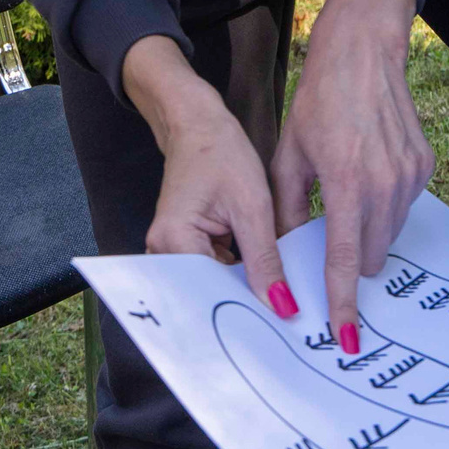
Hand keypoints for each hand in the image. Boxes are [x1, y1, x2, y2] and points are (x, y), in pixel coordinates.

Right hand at [123, 35, 295, 316]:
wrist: (198, 125)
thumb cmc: (221, 153)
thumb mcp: (252, 205)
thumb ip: (266, 259)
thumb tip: (282, 307)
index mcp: (173, 239)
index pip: (212, 290)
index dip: (247, 307)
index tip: (281, 323)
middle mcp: (162, 251)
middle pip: (209, 292)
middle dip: (246, 302)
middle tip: (286, 318)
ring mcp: (171, 249)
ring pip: (214, 283)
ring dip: (244, 288)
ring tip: (280, 302)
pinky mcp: (184, 246)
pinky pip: (215, 269)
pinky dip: (239, 273)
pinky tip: (265, 280)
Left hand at [272, 0, 431, 351]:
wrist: (364, 52)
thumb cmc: (319, 101)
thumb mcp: (289, 155)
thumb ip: (287, 210)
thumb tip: (284, 256)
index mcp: (346, 184)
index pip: (344, 260)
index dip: (343, 303)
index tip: (346, 337)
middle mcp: (385, 184)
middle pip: (369, 255)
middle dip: (350, 262)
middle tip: (328, 243)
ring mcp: (410, 175)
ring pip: (388, 234)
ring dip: (366, 233)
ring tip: (345, 199)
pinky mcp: (424, 166)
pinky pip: (403, 207)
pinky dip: (384, 206)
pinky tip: (366, 176)